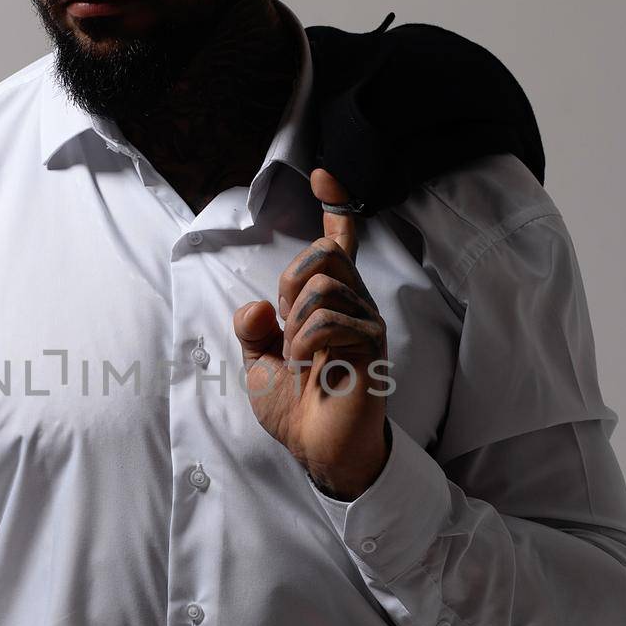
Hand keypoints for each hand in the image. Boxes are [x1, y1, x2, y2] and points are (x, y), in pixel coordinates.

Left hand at [232, 167, 391, 498]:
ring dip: (296, 323)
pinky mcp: (371, 345)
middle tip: (287, 324)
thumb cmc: (295, 409)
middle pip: (325, 251)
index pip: (339, 243)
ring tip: (300, 358)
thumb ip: (254, 331)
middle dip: (292, 280)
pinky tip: (309, 367)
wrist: (318, 450)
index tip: (322, 175)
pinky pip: (331, 319)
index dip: (334, 206)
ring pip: (324, 284)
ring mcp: (365, 322)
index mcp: (329, 302)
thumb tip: (256, 306)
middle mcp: (353, 304)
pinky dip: (306, 341)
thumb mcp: (259, 363)